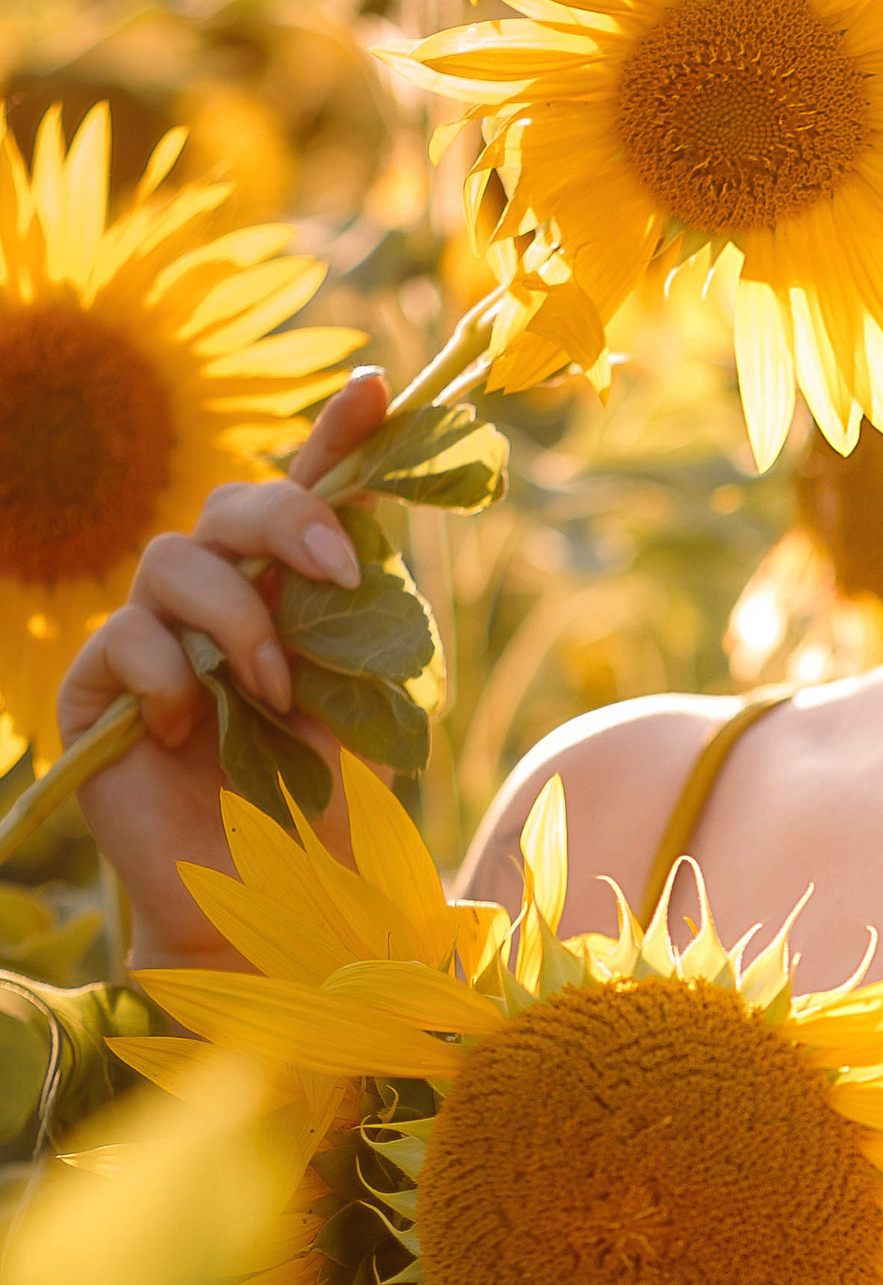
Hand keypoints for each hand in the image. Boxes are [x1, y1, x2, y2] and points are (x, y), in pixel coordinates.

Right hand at [59, 374, 387, 965]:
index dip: (339, 435)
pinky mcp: (96, 689)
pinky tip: (192, 731)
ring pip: (173, 561)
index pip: (307, 495)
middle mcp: (215, 602)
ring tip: (270, 694)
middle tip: (339, 571)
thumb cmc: (322, 803)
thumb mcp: (364, 696)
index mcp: (288, 595)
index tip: (383, 386)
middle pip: (231, 506)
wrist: (272, 899)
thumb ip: (358, 613)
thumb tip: (374, 528)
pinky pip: (127, 639)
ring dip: (238, 620)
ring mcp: (149, 639)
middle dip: (290, 520)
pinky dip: (173, 678)